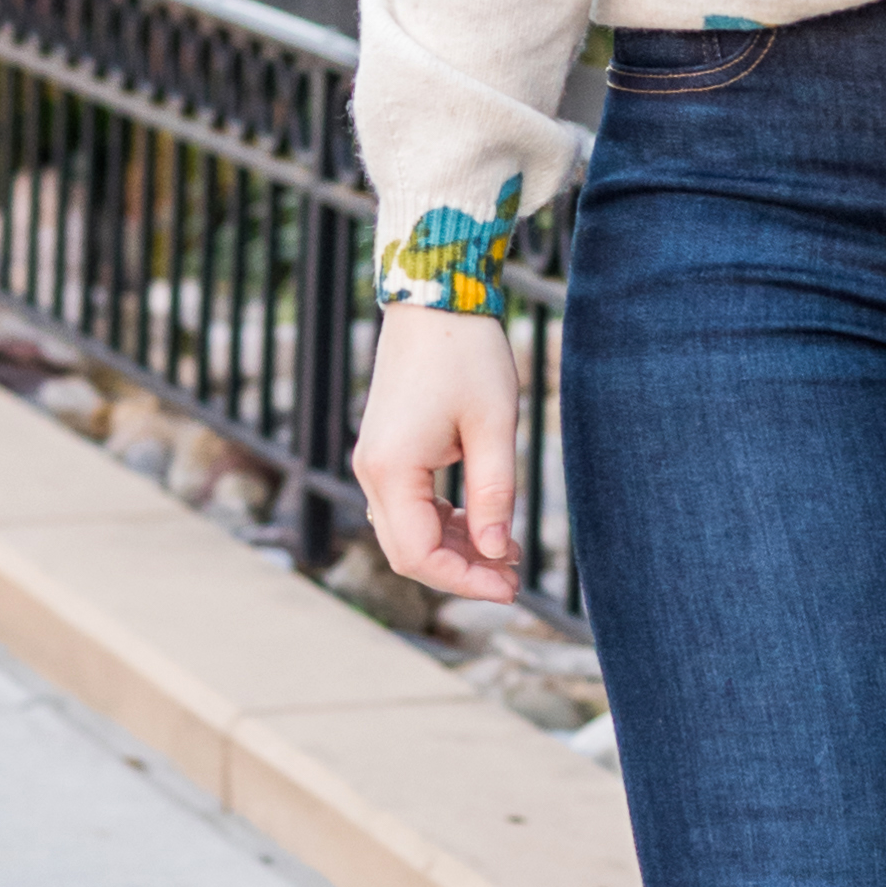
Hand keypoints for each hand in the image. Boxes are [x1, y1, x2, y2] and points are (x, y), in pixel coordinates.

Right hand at [353, 305, 523, 601]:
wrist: (436, 299)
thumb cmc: (468, 355)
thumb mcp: (493, 427)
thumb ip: (494, 494)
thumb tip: (495, 553)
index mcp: (391, 469)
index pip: (419, 554)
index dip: (464, 580)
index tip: (510, 587)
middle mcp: (372, 470)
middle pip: (408, 550)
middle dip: (460, 571)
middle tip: (513, 579)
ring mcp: (375, 460)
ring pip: (408, 531)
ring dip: (454, 548)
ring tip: (507, 552)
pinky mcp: (387, 450)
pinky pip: (409, 506)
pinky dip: (443, 523)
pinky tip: (483, 523)